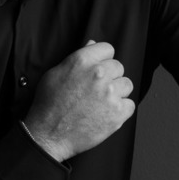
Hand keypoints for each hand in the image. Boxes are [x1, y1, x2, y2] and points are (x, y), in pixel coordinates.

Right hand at [23, 39, 134, 161]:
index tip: (99, 69)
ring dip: (117, 92)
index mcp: (82, 61)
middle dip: (110, 76)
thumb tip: (92, 45)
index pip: (108, 49)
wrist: (49, 134)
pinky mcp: (117, 113)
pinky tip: (106, 113)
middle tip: (97, 89)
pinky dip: (121, 110)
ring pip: (126, 84)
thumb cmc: (49, 105)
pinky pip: (130, 105)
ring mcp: (110, 94)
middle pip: (118, 67)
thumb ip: (76, 58)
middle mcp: (98, 74)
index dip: (103, 59)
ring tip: (102, 102)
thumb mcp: (55, 73)